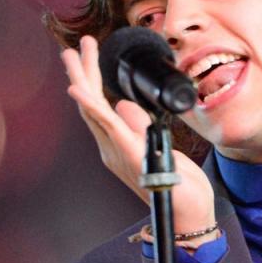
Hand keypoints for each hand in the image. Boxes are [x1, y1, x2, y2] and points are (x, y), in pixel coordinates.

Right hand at [62, 36, 215, 233]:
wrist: (188, 215)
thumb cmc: (177, 185)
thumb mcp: (159, 146)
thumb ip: (139, 125)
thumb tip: (125, 104)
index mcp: (118, 144)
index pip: (100, 105)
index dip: (91, 79)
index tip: (86, 54)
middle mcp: (111, 147)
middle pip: (90, 103)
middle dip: (81, 73)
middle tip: (73, 47)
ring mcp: (117, 152)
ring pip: (93, 110)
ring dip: (83, 80)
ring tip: (74, 56)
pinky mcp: (129, 155)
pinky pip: (108, 127)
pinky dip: (92, 107)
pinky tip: (79, 90)